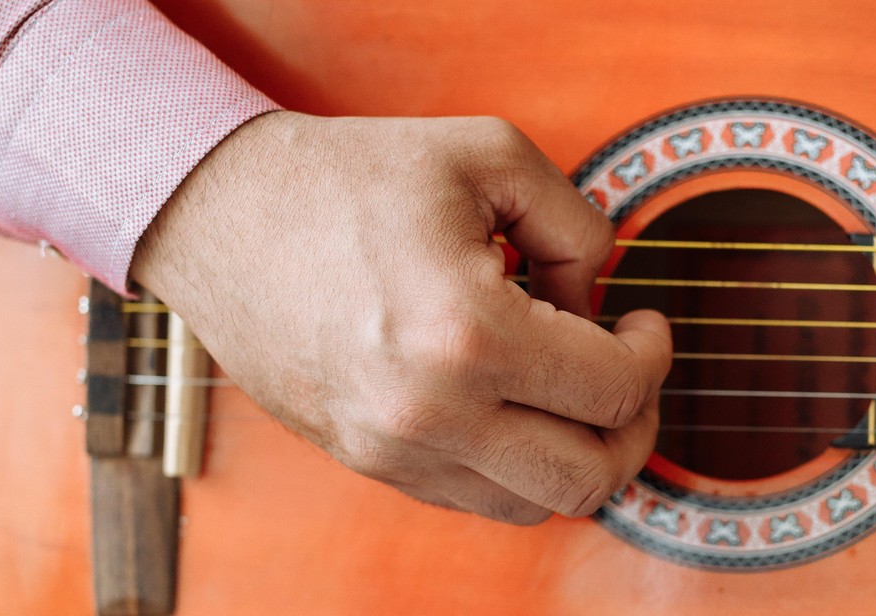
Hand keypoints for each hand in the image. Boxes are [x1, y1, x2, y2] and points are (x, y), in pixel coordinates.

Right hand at [130, 111, 671, 523]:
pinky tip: (515, 404)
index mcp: (466, 334)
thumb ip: (579, 226)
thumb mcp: (488, 156)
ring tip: (573, 393)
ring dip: (579, 454)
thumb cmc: (347, 179)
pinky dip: (518, 465)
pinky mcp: (369, 463)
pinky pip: (476, 499)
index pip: (614, 390)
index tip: (642, 323)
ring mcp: (393, 450)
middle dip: (635, 427)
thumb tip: (599, 299)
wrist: (222, 216)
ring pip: (535, 505)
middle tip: (629, 374)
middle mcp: (429, 414)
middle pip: (588, 477)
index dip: (654, 354)